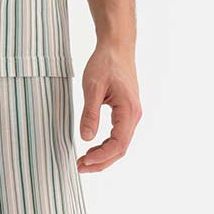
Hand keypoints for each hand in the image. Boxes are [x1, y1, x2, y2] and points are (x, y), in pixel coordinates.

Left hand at [77, 42, 140, 172]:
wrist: (117, 46)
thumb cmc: (106, 63)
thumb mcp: (93, 87)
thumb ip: (90, 113)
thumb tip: (86, 138)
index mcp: (128, 111)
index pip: (118, 144)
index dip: (101, 157)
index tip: (83, 161)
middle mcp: (134, 115)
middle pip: (120, 149)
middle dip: (101, 162)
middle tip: (79, 167)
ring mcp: (131, 114)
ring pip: (120, 144)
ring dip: (103, 155)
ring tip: (83, 161)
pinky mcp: (126, 112)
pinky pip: (119, 135)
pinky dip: (106, 146)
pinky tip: (92, 148)